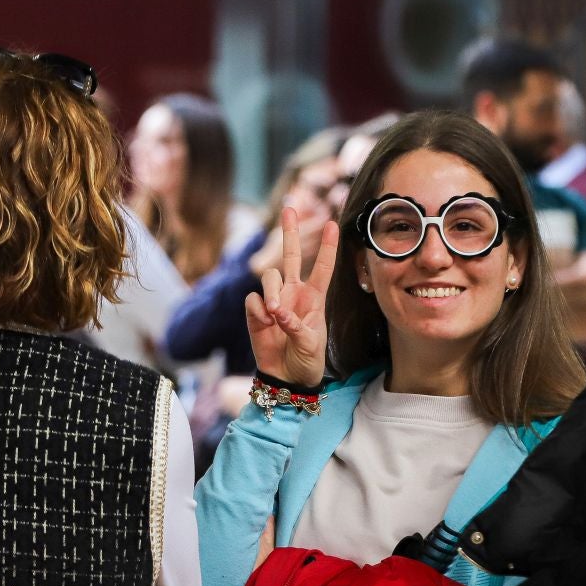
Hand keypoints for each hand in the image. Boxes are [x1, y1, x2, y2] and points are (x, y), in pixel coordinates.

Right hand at [245, 207, 337, 388]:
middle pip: (290, 256)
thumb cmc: (306, 360)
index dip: (327, 247)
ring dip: (271, 291)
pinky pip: (252, 300)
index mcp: (314, 298)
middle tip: (289, 207)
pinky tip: (265, 324)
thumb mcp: (310, 345)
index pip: (322, 267)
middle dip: (289, 232)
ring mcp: (274, 300)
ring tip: (274, 313)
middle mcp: (294, 293)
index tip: (332, 223)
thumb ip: (296, 327)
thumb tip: (277, 312)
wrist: (287, 378)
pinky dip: (258, 310)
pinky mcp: (256, 312)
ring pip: (269, 276)